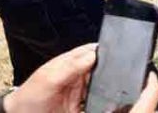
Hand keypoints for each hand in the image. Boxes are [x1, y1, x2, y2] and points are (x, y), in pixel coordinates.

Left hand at [3, 44, 157, 112]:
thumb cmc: (29, 99)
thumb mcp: (48, 79)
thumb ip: (70, 66)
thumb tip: (93, 54)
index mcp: (73, 63)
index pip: (96, 51)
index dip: (110, 50)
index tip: (123, 52)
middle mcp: (81, 77)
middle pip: (106, 69)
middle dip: (117, 71)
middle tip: (129, 74)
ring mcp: (84, 94)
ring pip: (107, 87)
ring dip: (115, 89)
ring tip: (126, 89)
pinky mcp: (85, 108)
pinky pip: (102, 104)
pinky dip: (109, 104)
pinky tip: (115, 104)